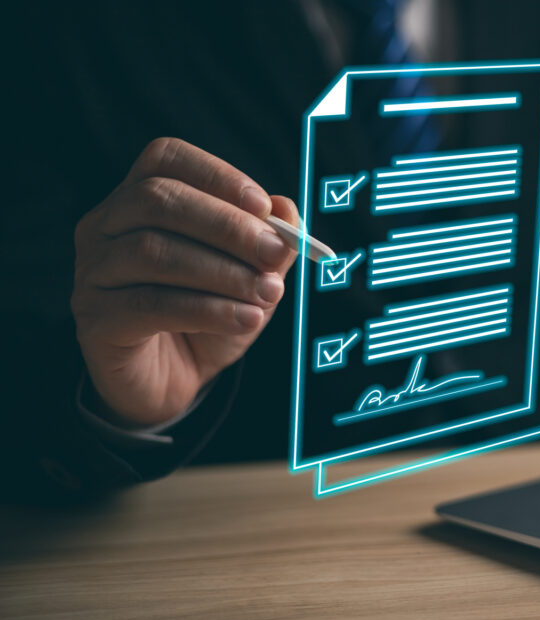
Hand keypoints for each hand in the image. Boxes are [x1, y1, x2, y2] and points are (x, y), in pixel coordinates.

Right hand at [71, 137, 297, 426]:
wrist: (176, 380)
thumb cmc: (210, 315)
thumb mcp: (249, 276)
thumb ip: (268, 243)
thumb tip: (287, 208)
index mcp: (138, 198)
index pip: (165, 159)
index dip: (216, 175)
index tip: (264, 206)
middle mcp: (104, 226)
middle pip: (157, 200)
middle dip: (226, 226)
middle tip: (275, 253)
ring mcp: (92, 272)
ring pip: (153, 252)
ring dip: (223, 271)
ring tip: (268, 293)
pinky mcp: (95, 318)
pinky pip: (150, 305)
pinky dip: (208, 310)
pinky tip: (248, 319)